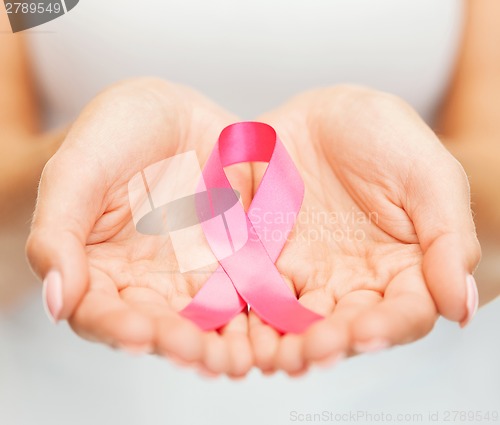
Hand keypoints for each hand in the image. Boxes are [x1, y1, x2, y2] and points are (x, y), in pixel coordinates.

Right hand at [26, 78, 253, 377]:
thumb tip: (58, 301)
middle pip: (161, 327)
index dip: (117, 327)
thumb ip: (59, 233)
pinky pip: (250, 289)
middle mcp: (149, 281)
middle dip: (179, 343)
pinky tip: (271, 322)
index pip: (101, 313)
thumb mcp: (77, 171)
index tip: (139, 333)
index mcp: (99, 269)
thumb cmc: (113, 136)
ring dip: (223, 342)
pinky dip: (259, 310)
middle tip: (196, 352)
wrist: (169, 113)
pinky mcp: (237, 257)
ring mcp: (196, 272)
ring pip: (209, 320)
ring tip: (237, 354)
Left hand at [248, 86, 480, 374]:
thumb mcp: (428, 175)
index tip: (366, 333)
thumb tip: (460, 307)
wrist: (322, 113)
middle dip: (329, 343)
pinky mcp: (267, 259)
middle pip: (346, 326)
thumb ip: (448, 238)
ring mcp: (309, 272)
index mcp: (404, 267)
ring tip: (274, 353)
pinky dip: (250, 313)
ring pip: (299, 319)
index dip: (387, 328)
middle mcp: (356, 280)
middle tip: (311, 351)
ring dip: (286, 340)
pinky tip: (241, 327)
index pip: (404, 313)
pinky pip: (257, 292)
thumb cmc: (383, 136)